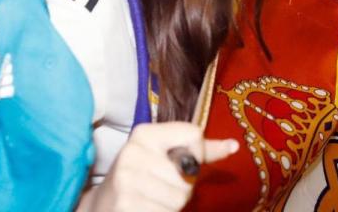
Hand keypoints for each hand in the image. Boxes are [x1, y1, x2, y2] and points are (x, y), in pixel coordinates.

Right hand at [92, 122, 239, 211]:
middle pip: (189, 173)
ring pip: (180, 197)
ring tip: (152, 198)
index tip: (175, 161)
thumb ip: (200, 150)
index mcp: (144, 134)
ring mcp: (128, 181)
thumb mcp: (164, 154)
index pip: (194, 135)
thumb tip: (234, 145)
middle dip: (182, 186)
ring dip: (172, 204)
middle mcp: (133, 153)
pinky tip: (146, 208)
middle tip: (159, 187)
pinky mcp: (127, 205)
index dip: (195, 154)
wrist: (103, 206)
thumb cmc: (142, 177)